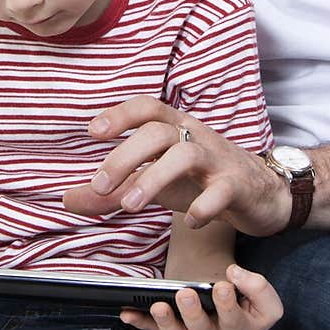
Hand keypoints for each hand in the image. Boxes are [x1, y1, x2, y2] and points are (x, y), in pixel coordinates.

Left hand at [62, 99, 290, 235]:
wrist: (261, 194)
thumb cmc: (200, 180)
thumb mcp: (154, 183)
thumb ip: (113, 190)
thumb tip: (67, 199)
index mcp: (174, 129)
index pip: (146, 108)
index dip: (120, 115)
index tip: (94, 131)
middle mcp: (195, 137)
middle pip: (158, 132)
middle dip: (126, 156)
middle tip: (100, 185)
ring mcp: (218, 160)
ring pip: (186, 154)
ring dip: (154, 178)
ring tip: (132, 206)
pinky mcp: (238, 186)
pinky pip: (221, 189)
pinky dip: (203, 205)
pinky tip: (188, 221)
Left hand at [120, 264, 282, 329]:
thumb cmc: (247, 315)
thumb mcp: (265, 305)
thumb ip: (257, 287)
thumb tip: (233, 273)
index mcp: (237, 328)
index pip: (234, 316)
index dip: (227, 302)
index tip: (223, 287)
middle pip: (200, 328)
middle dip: (192, 312)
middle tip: (184, 294)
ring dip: (163, 321)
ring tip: (157, 306)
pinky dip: (140, 324)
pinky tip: (126, 313)